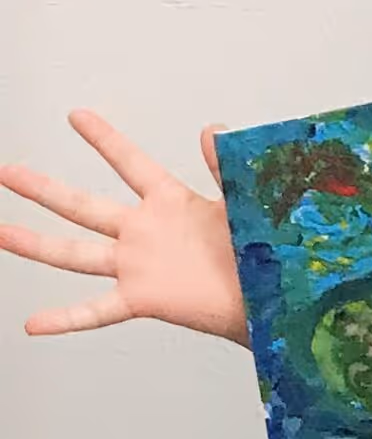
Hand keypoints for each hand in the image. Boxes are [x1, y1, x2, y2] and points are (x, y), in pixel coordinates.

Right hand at [0, 112, 248, 342]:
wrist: (277, 298)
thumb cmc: (266, 251)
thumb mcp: (245, 201)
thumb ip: (226, 165)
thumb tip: (213, 128)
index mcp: (171, 203)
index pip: (131, 163)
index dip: (104, 139)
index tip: (77, 115)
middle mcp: (145, 232)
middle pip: (82, 204)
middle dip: (42, 188)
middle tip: (7, 170)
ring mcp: (139, 266)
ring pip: (75, 253)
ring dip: (35, 244)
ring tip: (1, 232)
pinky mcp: (143, 298)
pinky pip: (96, 310)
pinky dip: (65, 318)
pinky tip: (33, 323)